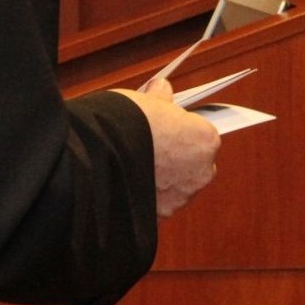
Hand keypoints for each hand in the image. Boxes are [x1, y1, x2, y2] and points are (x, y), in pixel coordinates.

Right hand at [117, 79, 219, 216]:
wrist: (99, 155)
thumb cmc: (128, 123)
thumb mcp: (147, 100)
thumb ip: (160, 98)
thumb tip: (161, 89)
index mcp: (205, 141)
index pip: (202, 135)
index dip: (181, 130)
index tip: (165, 127)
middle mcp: (200, 173)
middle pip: (193, 165)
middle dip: (176, 158)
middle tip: (151, 147)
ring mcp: (180, 197)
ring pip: (176, 187)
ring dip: (162, 179)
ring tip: (134, 166)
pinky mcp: (159, 215)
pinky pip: (158, 203)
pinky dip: (147, 195)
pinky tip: (128, 183)